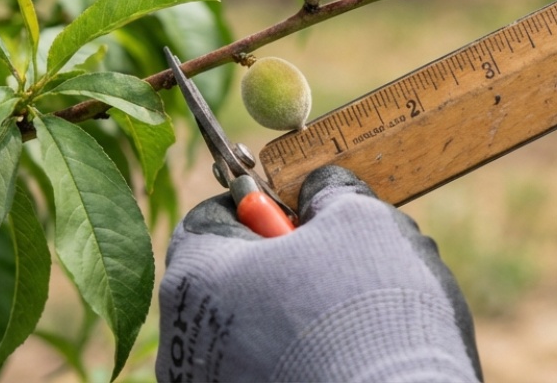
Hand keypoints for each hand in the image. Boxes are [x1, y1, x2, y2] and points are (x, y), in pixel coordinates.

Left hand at [155, 165, 481, 381]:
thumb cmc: (372, 306)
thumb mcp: (359, 219)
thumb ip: (327, 193)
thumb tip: (318, 192)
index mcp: (198, 275)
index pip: (218, 215)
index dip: (267, 206)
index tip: (310, 215)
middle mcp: (184, 340)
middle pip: (235, 275)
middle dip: (288, 263)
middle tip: (345, 264)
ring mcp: (212, 381)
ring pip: (257, 326)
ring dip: (300, 312)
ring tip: (357, 316)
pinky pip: (271, 365)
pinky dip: (305, 356)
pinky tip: (351, 357)